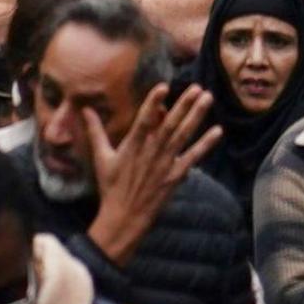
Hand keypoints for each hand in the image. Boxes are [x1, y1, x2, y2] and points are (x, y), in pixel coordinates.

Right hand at [83, 85, 216, 265]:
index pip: (144, 119)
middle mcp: (152, 152)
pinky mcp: (176, 175)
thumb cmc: (111, 186)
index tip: (163, 86)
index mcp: (132, 145)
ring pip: (183, 135)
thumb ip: (95, 131)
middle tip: (197, 87)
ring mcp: (166, 164)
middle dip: (184, 104)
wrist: (125, 216)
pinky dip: (206, 144)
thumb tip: (85, 109)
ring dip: (196, 116)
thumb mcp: (101, 157)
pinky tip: (218, 131)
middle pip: (170, 124)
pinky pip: (193, 157)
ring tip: (207, 99)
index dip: (153, 102)